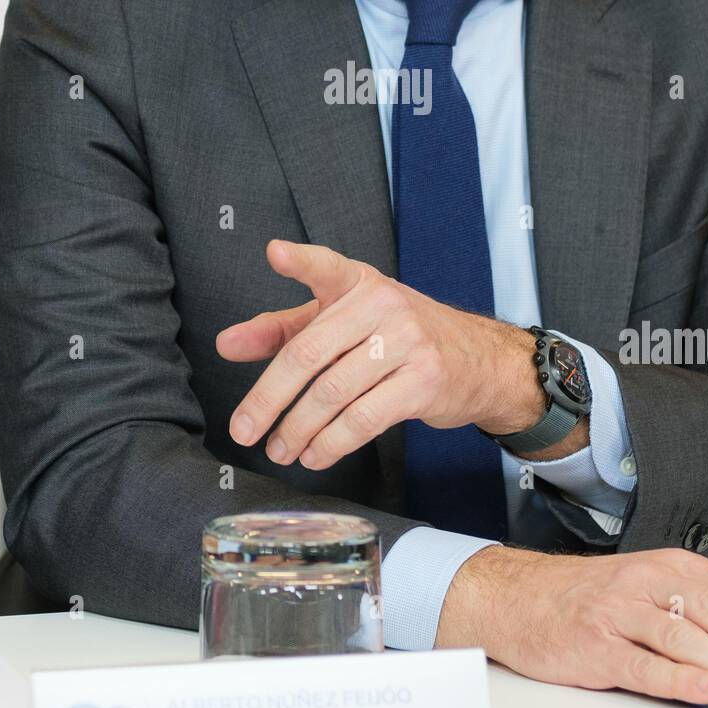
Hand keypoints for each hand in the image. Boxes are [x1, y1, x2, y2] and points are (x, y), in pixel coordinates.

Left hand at [217, 240, 543, 469]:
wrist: (479, 361)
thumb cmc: (399, 338)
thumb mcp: (343, 323)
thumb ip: (283, 329)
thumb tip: (228, 344)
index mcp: (360, 284)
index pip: (328, 267)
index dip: (301, 260)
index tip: (275, 253)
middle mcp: (384, 305)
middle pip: (310, 353)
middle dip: (269, 398)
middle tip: (244, 429)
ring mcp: (408, 342)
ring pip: (334, 392)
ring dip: (298, 429)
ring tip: (279, 449)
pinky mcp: (424, 382)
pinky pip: (365, 418)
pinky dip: (332, 442)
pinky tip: (315, 454)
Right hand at [439, 545, 707, 707]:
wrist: (518, 598)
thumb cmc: (590, 598)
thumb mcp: (652, 588)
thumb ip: (702, 613)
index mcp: (672, 564)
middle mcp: (649, 580)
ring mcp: (620, 610)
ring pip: (686, 634)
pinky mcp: (595, 643)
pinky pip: (642, 661)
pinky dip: (678, 677)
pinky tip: (705, 688)